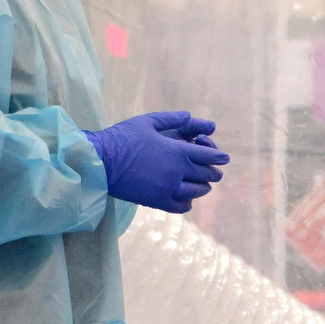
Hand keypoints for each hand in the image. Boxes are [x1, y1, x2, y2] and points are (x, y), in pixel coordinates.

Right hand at [86, 111, 229, 212]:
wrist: (100, 162)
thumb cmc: (122, 138)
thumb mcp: (148, 122)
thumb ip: (172, 119)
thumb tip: (190, 117)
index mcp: (177, 151)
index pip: (209, 156)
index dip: (219, 157)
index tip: (224, 158)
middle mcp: (178, 172)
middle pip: (207, 175)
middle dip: (213, 172)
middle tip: (212, 171)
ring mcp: (169, 189)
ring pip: (198, 192)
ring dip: (202, 187)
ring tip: (200, 184)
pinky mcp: (158, 202)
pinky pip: (182, 207)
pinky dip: (188, 203)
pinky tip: (186, 198)